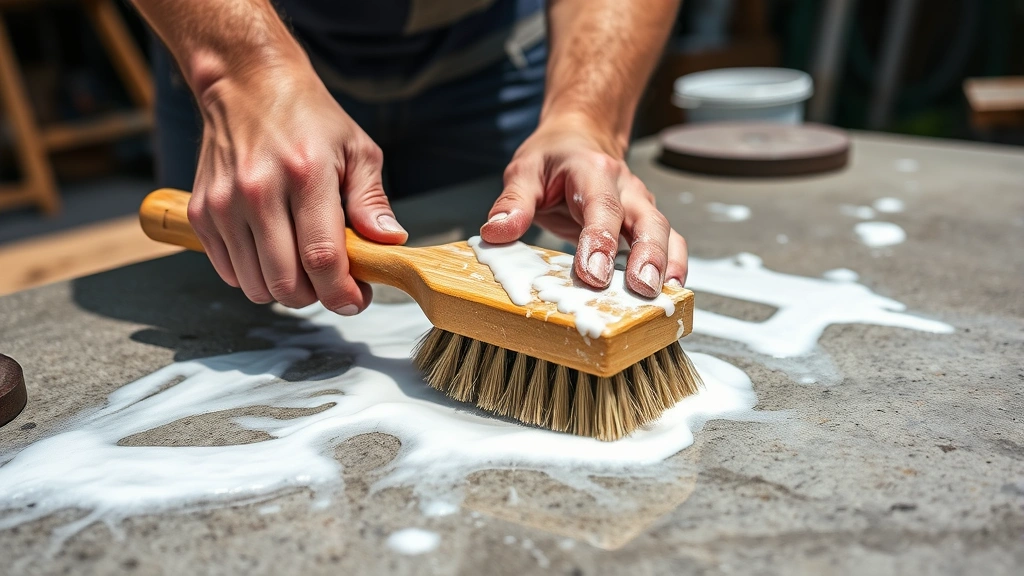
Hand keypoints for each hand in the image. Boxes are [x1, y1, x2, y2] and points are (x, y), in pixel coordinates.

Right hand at [186, 60, 406, 313]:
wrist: (247, 84)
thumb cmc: (309, 118)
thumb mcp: (358, 150)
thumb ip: (373, 201)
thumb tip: (388, 243)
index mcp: (305, 175)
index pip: (322, 258)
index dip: (342, 293)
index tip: (356, 300)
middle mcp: (258, 192)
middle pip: (286, 283)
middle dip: (316, 297)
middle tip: (331, 282)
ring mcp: (224, 204)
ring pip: (255, 287)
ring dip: (285, 290)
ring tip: (302, 264)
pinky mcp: (201, 213)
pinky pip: (229, 273)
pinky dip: (254, 276)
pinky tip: (272, 251)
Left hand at [479, 115, 687, 296]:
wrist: (581, 139)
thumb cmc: (554, 157)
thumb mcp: (524, 170)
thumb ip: (513, 201)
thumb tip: (495, 232)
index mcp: (593, 172)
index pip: (601, 207)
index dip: (599, 240)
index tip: (592, 273)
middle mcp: (625, 188)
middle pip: (646, 220)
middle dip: (648, 256)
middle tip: (641, 288)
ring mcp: (639, 206)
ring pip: (665, 233)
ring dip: (666, 265)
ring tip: (665, 297)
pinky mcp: (644, 223)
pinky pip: (669, 243)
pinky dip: (674, 267)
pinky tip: (670, 295)